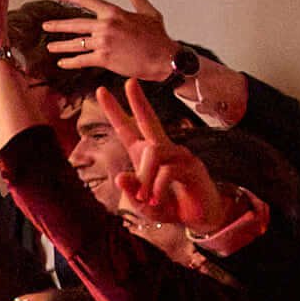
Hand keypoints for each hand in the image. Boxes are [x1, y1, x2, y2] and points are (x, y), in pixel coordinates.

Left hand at [42, 0, 176, 80]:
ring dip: (60, 45)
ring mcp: (103, 42)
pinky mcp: (104, 58)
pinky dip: (70, 62)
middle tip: (45, 25)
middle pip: (75, 23)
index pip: (87, 0)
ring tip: (50, 47)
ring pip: (75, 43)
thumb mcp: (149, 13)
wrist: (163, 58)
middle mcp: (106, 25)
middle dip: (57, 25)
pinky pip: (81, 60)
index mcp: (114, 12)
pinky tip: (61, 63)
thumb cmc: (158, 37)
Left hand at [100, 80, 228, 231]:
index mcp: (145, 155)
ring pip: (153, 153)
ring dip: (144, 178)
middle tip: (130, 81)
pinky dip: (157, 187)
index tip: (101, 91)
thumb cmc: (169, 207)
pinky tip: (156, 199)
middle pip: (149, 119)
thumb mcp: (143, 204)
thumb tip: (120, 177)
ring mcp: (179, 155)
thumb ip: (132, 192)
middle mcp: (162, 149)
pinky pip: (167, 170)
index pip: (127, 128)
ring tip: (146, 199)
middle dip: (139, 101)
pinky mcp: (191, 166)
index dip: (114, 111)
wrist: (198, 218)